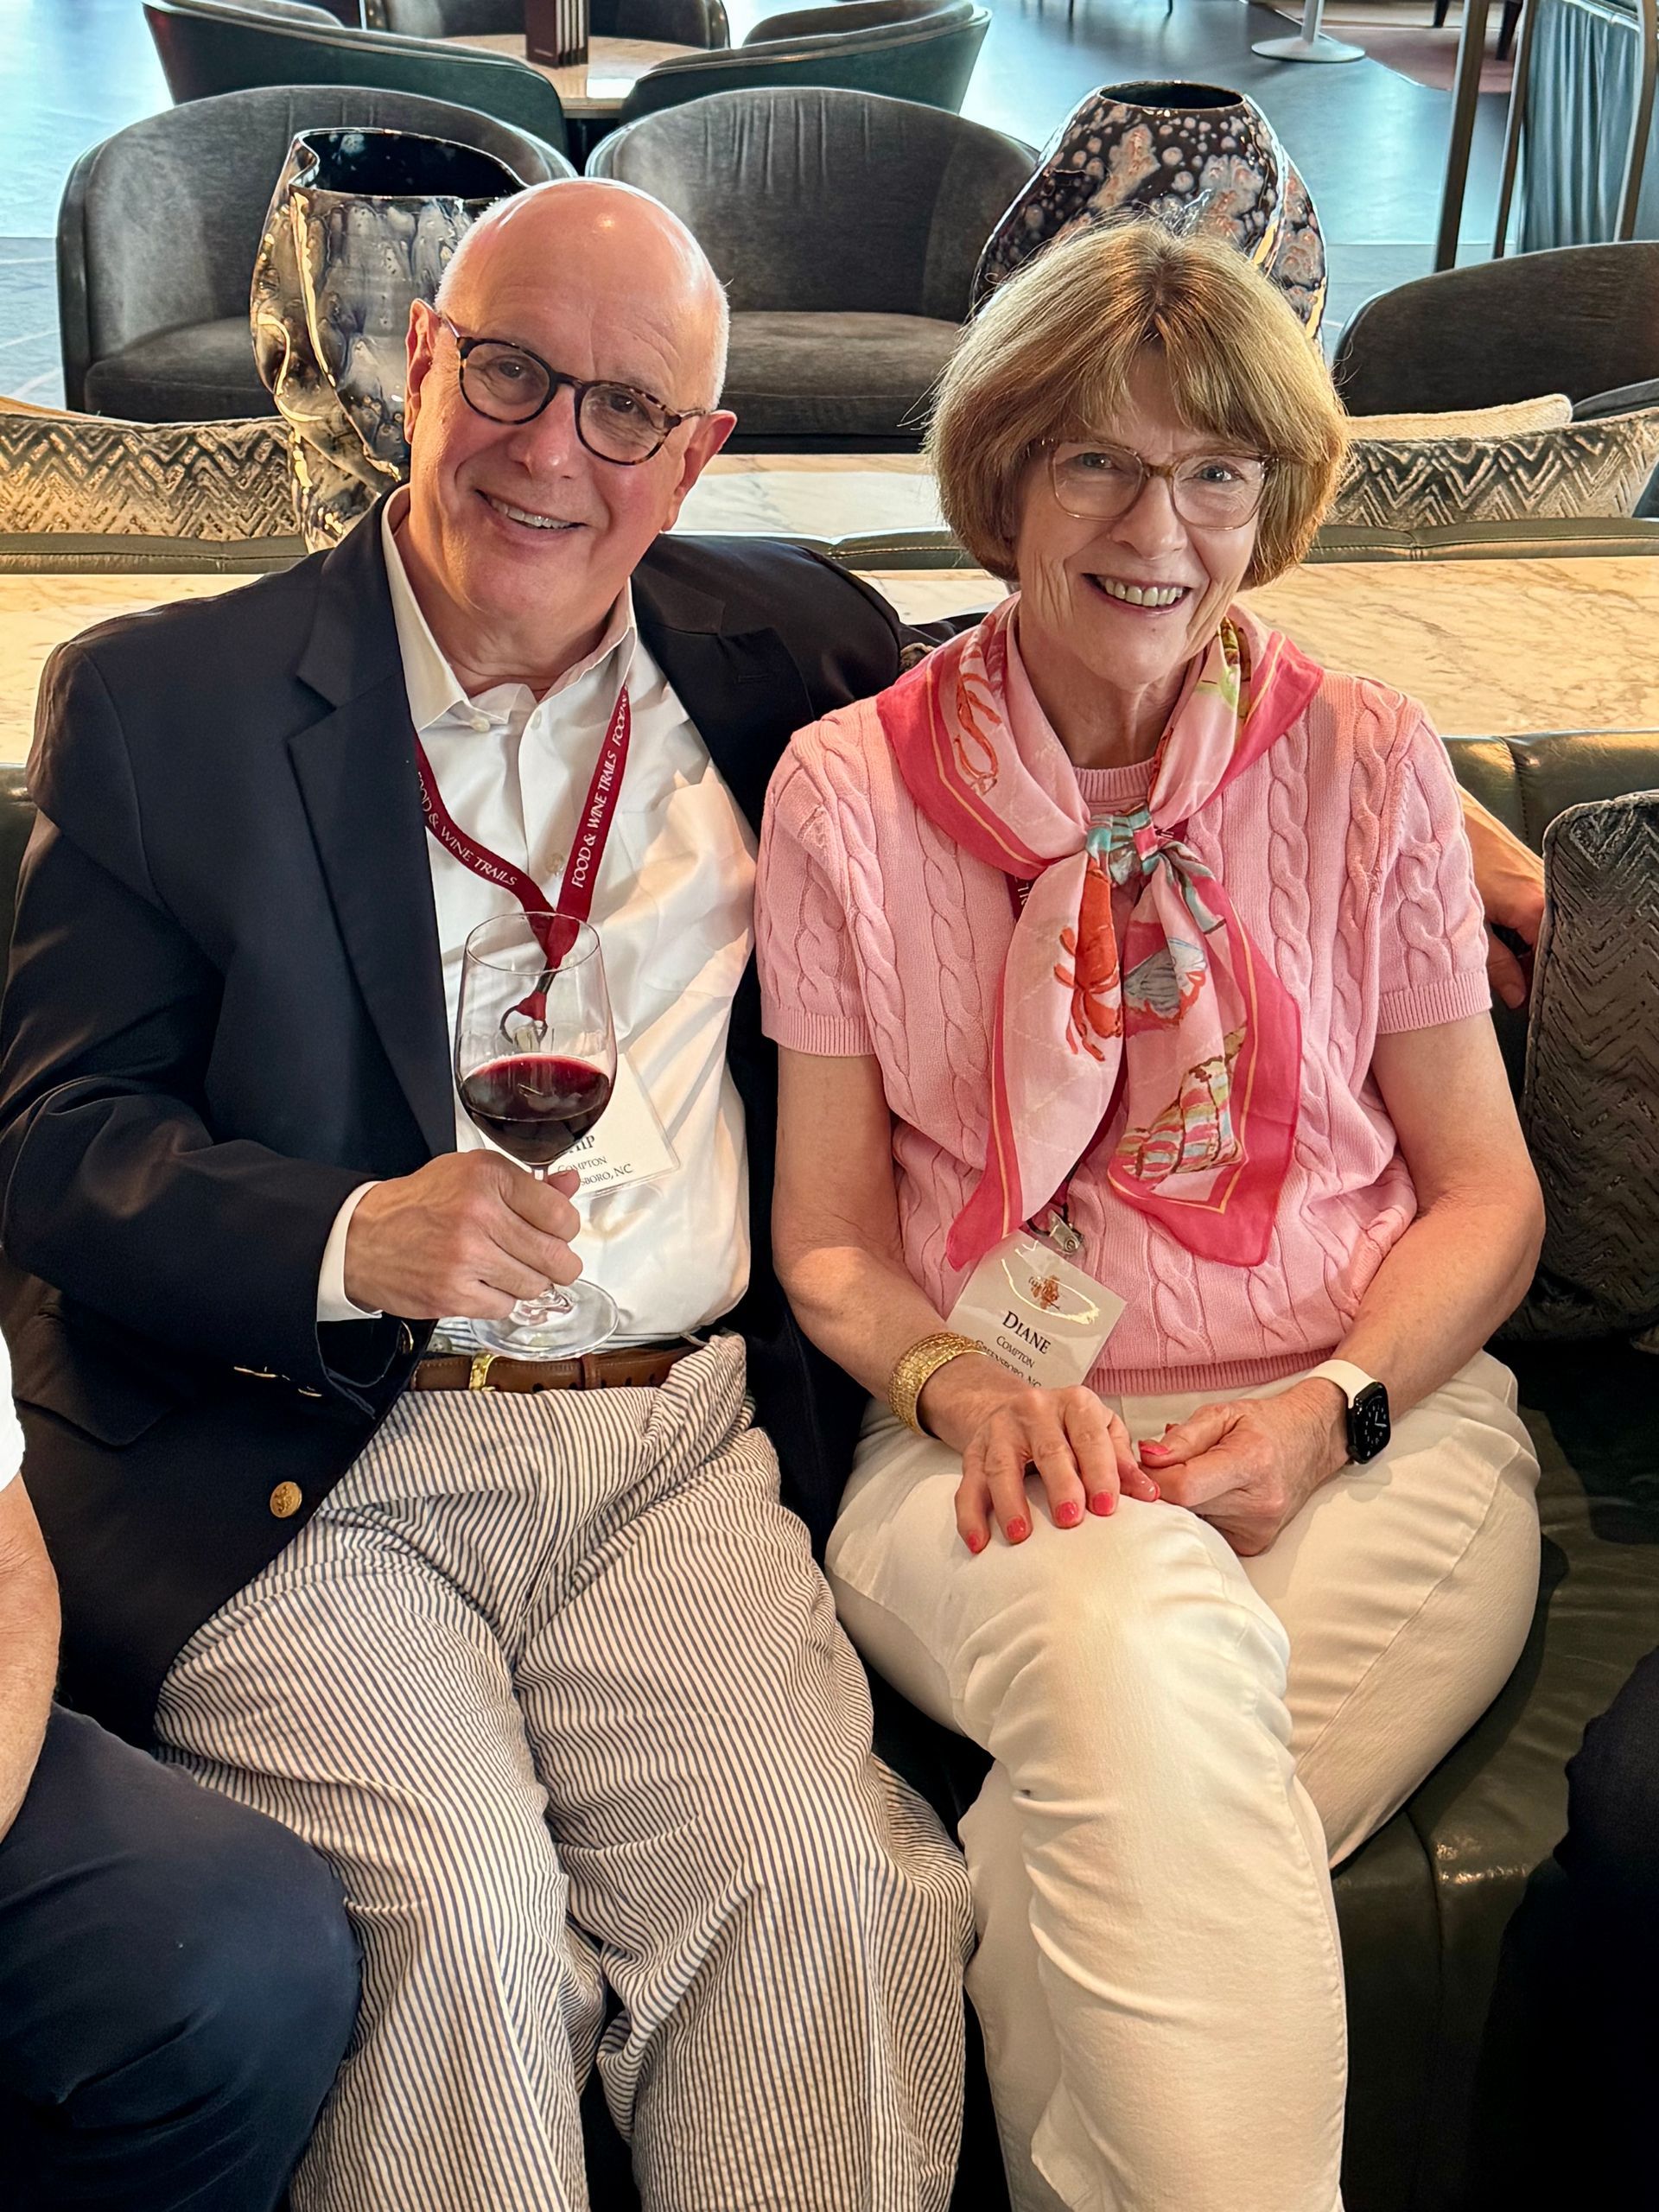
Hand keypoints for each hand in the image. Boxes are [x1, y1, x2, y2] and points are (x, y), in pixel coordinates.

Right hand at [344, 1153, 581, 1319]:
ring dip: (526, 1282)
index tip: (555, 1231)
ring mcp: (466, 1258)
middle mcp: (479, 1215)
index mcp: (488, 1177)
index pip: (561, 1215)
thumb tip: (571, 1183)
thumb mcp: (471, 1174)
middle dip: (558, 1263)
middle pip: (556, 1257)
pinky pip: (506, 1307)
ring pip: (535, 1286)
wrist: (362, 1238)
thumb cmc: (419, 1204)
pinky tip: (481, 1284)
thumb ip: (528, 1183)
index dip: (565, 1228)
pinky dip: (499, 1300)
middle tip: (546, 1261)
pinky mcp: (453, 1295)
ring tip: (504, 1268)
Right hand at [920, 1356, 1160, 1553]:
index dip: (1100, 1472)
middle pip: (1048, 1450)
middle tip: (1070, 1520)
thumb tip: (1150, 1496)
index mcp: (1075, 1404)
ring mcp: (1000, 1430)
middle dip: (1060, 1486)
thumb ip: (1123, 1463)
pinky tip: (978, 1541)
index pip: (1090, 1438)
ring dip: (1010, 1502)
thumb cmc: (1067, 1428)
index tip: (1107, 1507)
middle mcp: (1035, 1411)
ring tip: (1021, 1534)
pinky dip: (970, 1515)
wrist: (1012, 1408)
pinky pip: (969, 1484)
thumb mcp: (1101, 1432)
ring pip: (1002, 1466)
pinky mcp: (973, 1452)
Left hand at [1138, 1380, 1348, 1555]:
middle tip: (1170, 1466)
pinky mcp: (1253, 1545)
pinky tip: (1213, 1495)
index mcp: (1251, 1463)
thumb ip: (1183, 1438)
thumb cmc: (1266, 1425)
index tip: (1147, 1463)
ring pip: (1192, 1523)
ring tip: (1200, 1477)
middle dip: (1165, 1487)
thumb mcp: (1222, 1414)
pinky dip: (1200, 1515)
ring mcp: (1258, 1529)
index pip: (1184, 1487)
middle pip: (1184, 1508)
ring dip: (1184, 1503)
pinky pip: (1207, 1533)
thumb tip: (1149, 1458)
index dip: (1155, 1477)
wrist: (1310, 1443)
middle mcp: (1260, 1503)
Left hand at [1461, 789, 1544, 1010]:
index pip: (1556, 960)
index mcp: (1538, 907)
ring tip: (1495, 956)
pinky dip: (1519, 922)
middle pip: (1554, 943)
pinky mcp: (1530, 866)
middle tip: (1508, 985)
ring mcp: (1542, 875)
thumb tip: (1519, 997)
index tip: (1526, 1004)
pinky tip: (1495, 929)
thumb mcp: (1465, 928)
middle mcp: (1550, 889)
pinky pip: (1535, 906)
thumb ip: (1496, 965)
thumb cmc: (1441, 871)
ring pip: (1544, 925)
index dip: (1540, 985)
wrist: (1429, 817)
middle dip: (1533, 966)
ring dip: (1525, 942)